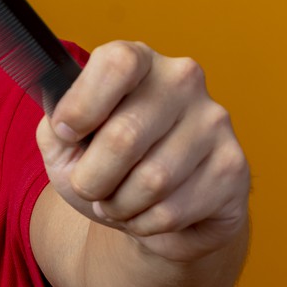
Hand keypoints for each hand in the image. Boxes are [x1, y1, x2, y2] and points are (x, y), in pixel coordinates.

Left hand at [35, 42, 248, 262]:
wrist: (157, 210)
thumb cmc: (108, 166)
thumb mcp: (67, 145)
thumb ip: (54, 130)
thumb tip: (61, 125)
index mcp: (139, 61)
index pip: (117, 63)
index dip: (82, 105)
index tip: (66, 133)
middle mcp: (182, 81)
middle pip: (124, 135)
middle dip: (92, 179)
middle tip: (90, 187)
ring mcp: (213, 122)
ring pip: (151, 181)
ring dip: (119, 206)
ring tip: (118, 203)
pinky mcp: (232, 167)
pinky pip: (173, 210)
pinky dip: (145, 224)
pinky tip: (148, 214)